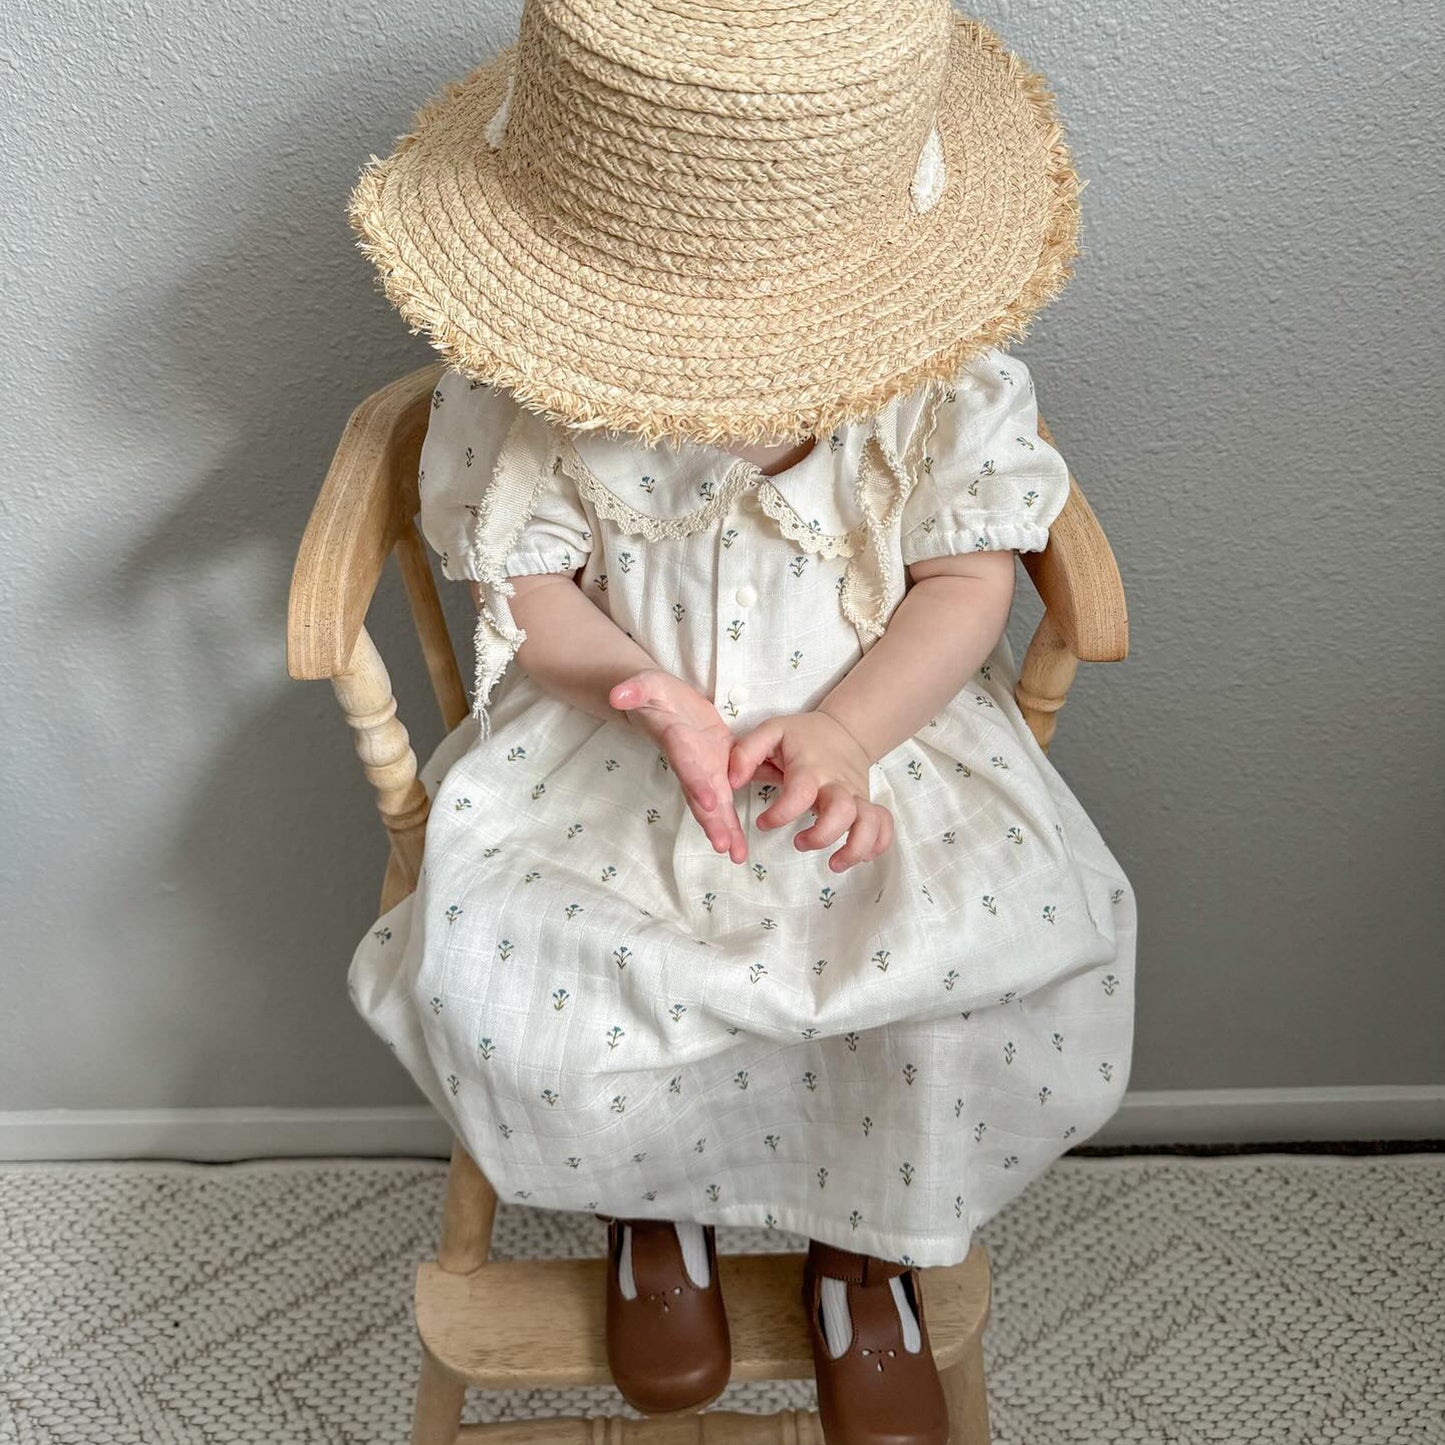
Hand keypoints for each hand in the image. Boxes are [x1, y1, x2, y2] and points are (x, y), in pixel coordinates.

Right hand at [609, 669, 747, 863]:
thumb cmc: (652, 693)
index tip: (708, 802)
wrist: (661, 701)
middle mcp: (690, 762)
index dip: (695, 781)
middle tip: (724, 847)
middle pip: (701, 795)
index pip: (686, 763)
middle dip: (712, 821)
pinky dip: (735, 817)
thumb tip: (616, 694)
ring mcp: (703, 767)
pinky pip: (730, 793)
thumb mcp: (644, 684)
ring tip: (737, 855)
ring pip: (715, 803)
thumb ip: (634, 689)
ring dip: (726, 828)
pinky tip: (742, 845)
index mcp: (677, 741)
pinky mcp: (719, 765)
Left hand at [727, 711, 894, 871]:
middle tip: (798, 842)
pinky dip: (878, 844)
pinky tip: (859, 857)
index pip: (800, 794)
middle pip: (842, 811)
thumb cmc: (802, 736)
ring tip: (834, 864)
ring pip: (869, 822)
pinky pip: (884, 826)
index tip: (763, 823)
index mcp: (811, 769)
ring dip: (855, 848)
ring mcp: (857, 795)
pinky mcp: (867, 804)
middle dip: (821, 835)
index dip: (780, 815)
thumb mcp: (771, 732)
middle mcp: (837, 784)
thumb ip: (746, 752)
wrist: (845, 730)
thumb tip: (731, 781)